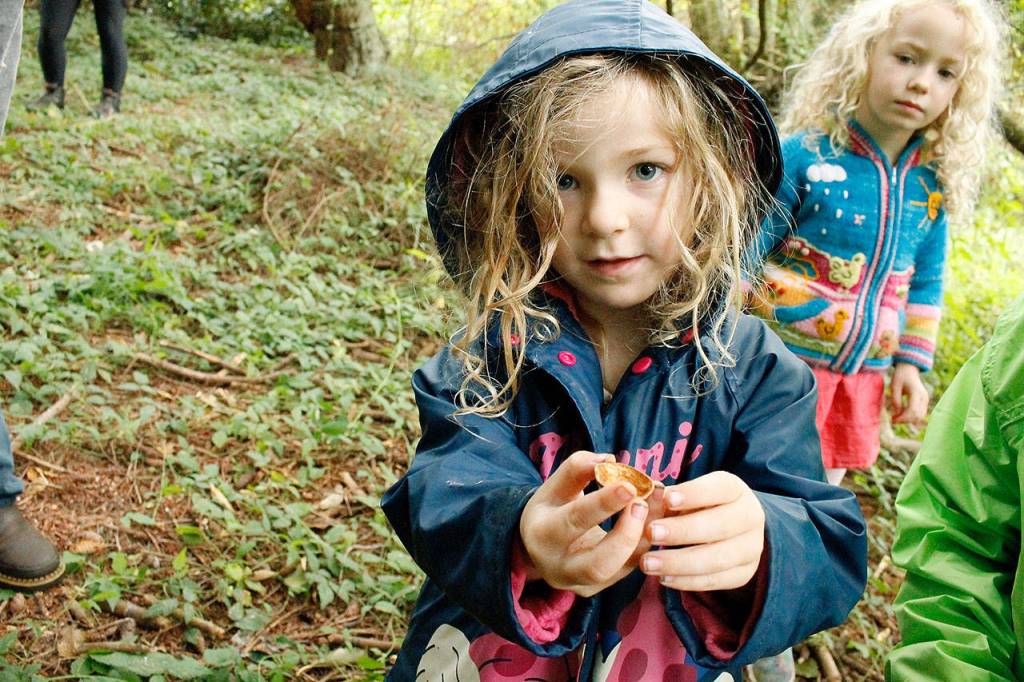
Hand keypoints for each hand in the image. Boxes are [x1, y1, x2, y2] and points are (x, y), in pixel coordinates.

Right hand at [519, 451, 656, 596]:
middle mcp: (560, 568)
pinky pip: (630, 568)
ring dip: (644, 536)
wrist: (540, 546)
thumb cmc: (550, 510)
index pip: (575, 520)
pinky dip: (646, 542)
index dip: (604, 503)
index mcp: (543, 535)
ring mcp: (582, 584)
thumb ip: (577, 469)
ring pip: (621, 570)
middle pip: (599, 563)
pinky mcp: (601, 588)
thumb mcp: (553, 487)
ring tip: (659, 504)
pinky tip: (660, 518)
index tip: (629, 485)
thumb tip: (609, 459)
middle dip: (627, 534)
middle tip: (643, 503)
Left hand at [639, 471, 764, 590]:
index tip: (667, 499)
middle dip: (682, 531)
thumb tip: (643, 504)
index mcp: (736, 489)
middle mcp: (751, 517)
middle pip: (719, 526)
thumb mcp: (688, 494)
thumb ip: (669, 499)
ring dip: (679, 563)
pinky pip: (716, 581)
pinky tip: (664, 578)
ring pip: (717, 559)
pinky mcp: (745, 573)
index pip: (719, 489)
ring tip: (648, 563)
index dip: (693, 494)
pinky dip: (687, 581)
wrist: (733, 528)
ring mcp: (751, 548)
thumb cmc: (700, 505)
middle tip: (650, 533)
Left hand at [890, 363, 927, 424]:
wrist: (909, 369)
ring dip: (908, 420)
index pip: (912, 410)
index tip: (893, 419)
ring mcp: (926, 399)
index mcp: (916, 392)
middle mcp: (924, 397)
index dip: (902, 418)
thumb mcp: (894, 387)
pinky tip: (901, 414)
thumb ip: (896, 400)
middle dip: (905, 420)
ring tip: (896, 417)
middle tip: (893, 419)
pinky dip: (912, 417)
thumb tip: (897, 414)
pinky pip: (920, 413)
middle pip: (917, 415)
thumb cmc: (900, 377)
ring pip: (920, 416)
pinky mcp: (925, 401)